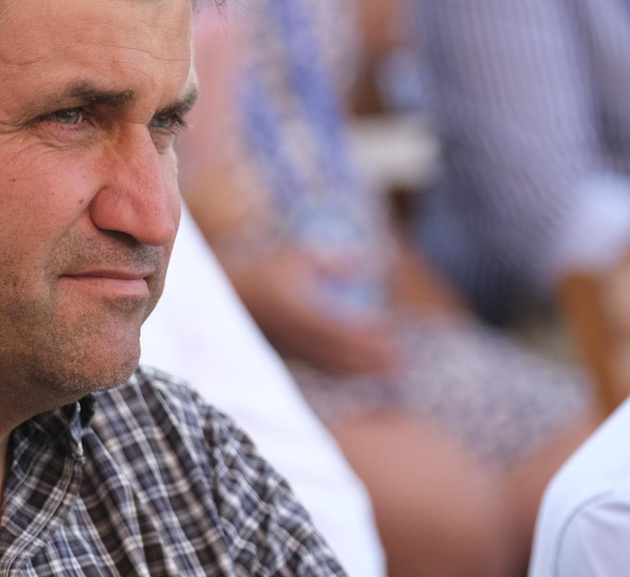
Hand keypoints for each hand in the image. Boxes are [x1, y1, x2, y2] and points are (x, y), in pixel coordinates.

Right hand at [228, 254, 400, 376]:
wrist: (226, 296)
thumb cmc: (266, 270)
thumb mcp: (300, 258)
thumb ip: (338, 263)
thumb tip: (376, 262)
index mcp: (301, 313)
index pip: (346, 331)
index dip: (372, 337)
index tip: (397, 335)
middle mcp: (297, 337)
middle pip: (343, 354)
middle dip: (374, 359)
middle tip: (403, 360)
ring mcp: (291, 350)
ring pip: (333, 366)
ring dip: (363, 369)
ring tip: (391, 369)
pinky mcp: (288, 357)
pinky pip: (321, 368)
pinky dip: (345, 370)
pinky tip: (359, 370)